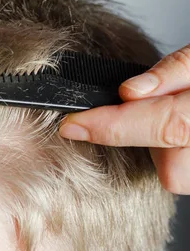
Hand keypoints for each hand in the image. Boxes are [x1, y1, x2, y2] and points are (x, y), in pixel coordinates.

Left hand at [59, 44, 189, 193]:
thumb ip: (174, 72)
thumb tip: (130, 92)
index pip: (162, 125)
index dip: (111, 127)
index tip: (72, 126)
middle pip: (173, 171)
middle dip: (150, 141)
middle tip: (152, 108)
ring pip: (180, 178)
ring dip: (168, 151)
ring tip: (179, 115)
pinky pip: (189, 174)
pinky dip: (181, 155)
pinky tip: (187, 131)